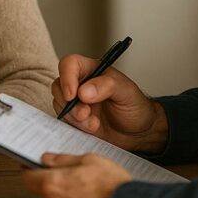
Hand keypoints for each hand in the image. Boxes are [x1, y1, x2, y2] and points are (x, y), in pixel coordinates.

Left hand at [23, 153, 130, 197]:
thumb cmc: (111, 185)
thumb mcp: (89, 160)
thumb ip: (64, 159)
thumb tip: (48, 158)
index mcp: (51, 184)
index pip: (28, 177)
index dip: (30, 169)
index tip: (34, 165)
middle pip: (42, 191)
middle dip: (52, 182)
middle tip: (71, 174)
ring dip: (63, 196)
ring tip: (84, 188)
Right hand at [54, 54, 168, 152]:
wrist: (138, 133)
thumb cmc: (135, 107)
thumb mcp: (126, 92)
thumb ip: (107, 86)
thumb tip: (84, 91)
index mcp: (93, 70)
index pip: (70, 64)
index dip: (67, 77)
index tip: (72, 95)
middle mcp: (81, 84)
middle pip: (59, 86)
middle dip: (70, 104)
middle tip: (85, 114)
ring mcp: (76, 102)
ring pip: (59, 105)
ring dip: (74, 117)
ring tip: (95, 124)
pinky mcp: (74, 119)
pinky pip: (64, 120)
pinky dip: (75, 126)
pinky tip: (92, 129)